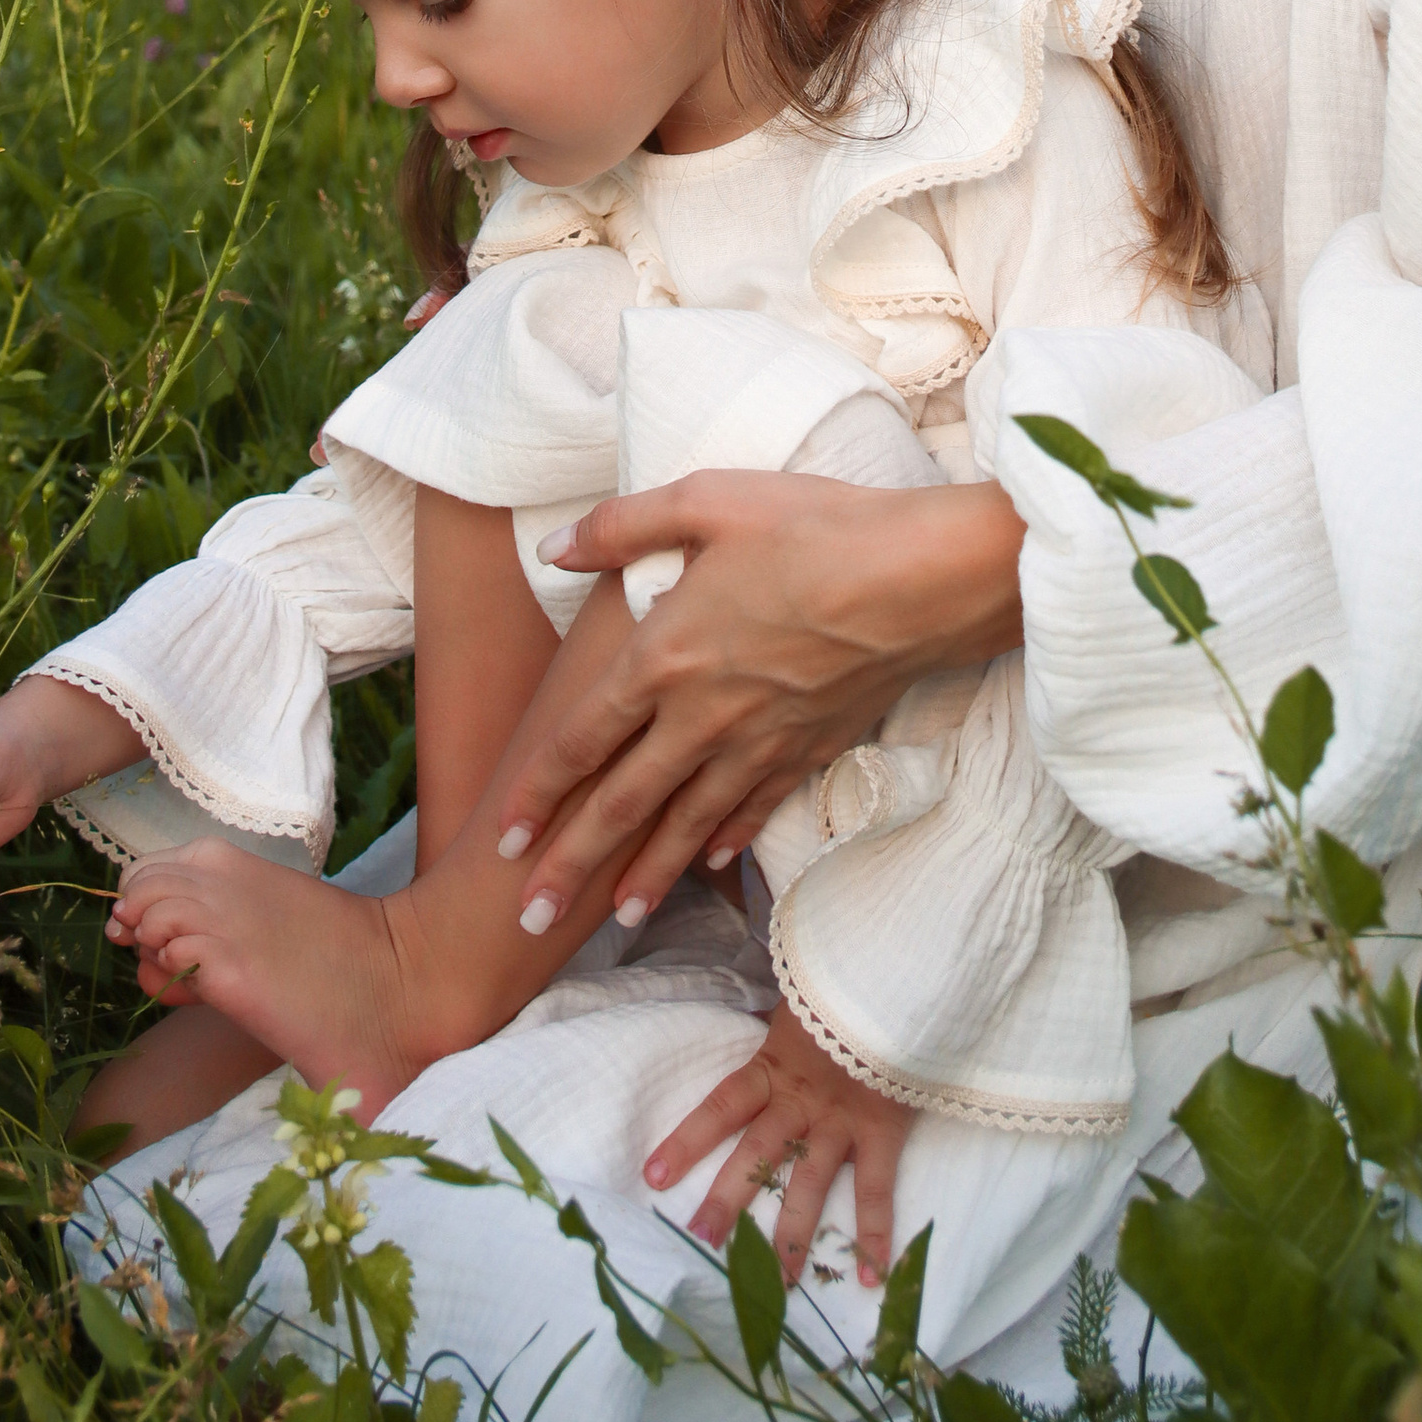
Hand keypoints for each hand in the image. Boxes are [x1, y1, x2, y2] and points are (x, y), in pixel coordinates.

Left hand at [495, 472, 1024, 933]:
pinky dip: (723, 842)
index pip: (581, 739)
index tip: (501, 836)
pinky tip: (706, 866)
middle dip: (568, 865)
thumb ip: (623, 527)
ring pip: (685, 825)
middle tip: (526, 917)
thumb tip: (555, 545)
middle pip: (621, 804)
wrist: (920, 580)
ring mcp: (759, 742)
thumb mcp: (707, 501)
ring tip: (613, 920)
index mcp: (665, 656)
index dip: (537, 792)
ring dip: (643, 876)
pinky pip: (754, 810)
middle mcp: (702, 716)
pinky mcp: (809, 750)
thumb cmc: (814, 528)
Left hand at [646, 999, 913, 1289]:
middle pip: (758, 1152)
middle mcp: (802, 1101)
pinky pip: (875, 1188)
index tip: (653, 1176)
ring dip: (792, 1234)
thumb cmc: (839, 993)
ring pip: (810, 1182)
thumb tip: (746, 1018)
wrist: (899, 979)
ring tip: (775, 1285)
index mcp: (773, 1068)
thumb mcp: (794, 1007)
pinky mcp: (881, 1131)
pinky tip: (871, 1278)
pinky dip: (876, 1233)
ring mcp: (842, 1120)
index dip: (688, 1139)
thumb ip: (770, 1027)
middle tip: (700, 1241)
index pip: (721, 1105)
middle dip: (728, 1198)